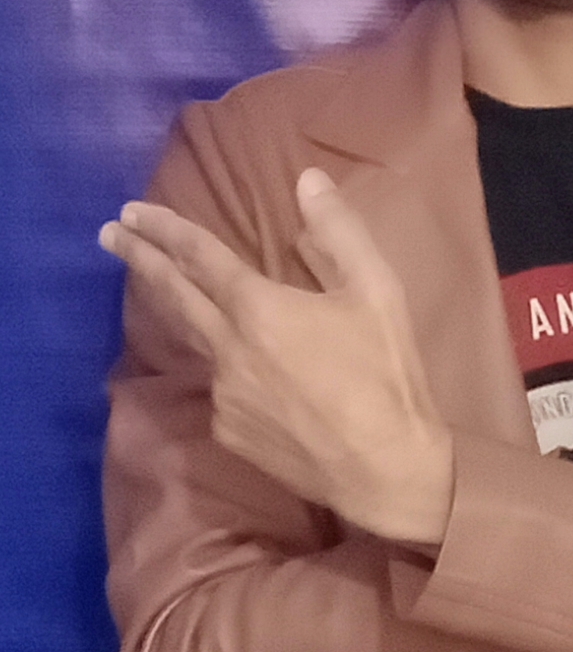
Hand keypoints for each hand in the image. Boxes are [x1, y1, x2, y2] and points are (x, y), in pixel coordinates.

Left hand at [99, 170, 453, 544]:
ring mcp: (222, 395)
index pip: (197, 256)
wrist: (385, 471)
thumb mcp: (377, 292)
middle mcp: (228, 350)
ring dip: (182, 312)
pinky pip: (223, 387)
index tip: (131, 212)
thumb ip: (339, 232)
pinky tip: (260, 376)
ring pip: (198, 343)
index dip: (163, 229)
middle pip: (172, 296)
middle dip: (138, 259)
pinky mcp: (229, 433)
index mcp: (259, 309)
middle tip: (108, 234)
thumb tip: (306, 180)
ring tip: (175, 293)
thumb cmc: (386, 376)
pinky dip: (231, 368)